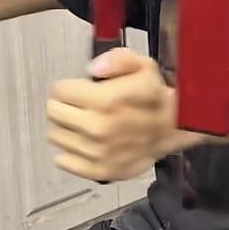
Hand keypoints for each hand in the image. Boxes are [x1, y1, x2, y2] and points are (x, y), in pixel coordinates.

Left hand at [47, 47, 178, 183]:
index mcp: (105, 101)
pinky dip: (68, 154)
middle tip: (78, 105)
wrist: (175, 129)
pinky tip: (82, 143)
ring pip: (57, 136)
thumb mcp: (143, 66)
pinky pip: (65, 162)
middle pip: (53, 113)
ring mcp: (97, 152)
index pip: (60, 91)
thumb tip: (95, 67)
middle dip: (64, 106)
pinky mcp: (100, 170)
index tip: (78, 89)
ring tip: (84, 123)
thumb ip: (117, 59)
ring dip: (66, 128)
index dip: (68, 87)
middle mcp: (98, 128)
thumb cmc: (156, 99)